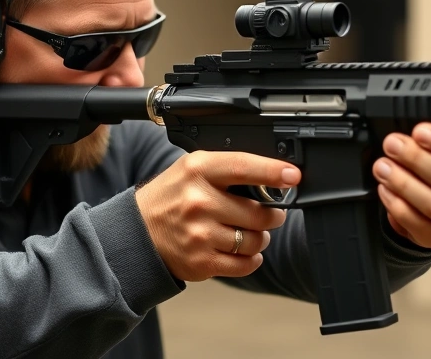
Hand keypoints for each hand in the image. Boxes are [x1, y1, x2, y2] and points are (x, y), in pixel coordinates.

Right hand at [135, 151, 300, 281]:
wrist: (137, 234)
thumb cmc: (171, 198)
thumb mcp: (192, 169)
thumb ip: (228, 169)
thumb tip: (274, 176)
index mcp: (197, 170)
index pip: (243, 167)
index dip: (273, 171)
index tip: (293, 175)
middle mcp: (198, 201)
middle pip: (259, 213)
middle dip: (272, 215)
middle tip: (268, 213)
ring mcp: (199, 234)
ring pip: (255, 240)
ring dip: (260, 238)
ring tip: (248, 232)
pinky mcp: (201, 262)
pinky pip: (245, 264)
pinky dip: (251, 259)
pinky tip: (242, 251)